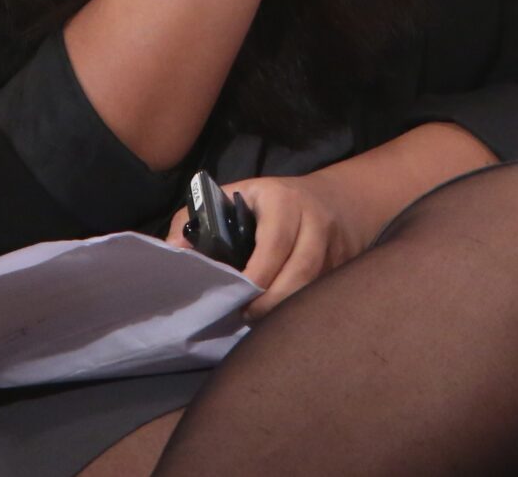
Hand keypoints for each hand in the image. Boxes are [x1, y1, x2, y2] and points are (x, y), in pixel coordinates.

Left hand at [164, 172, 368, 318]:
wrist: (338, 200)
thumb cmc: (270, 203)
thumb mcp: (234, 197)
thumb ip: (196, 220)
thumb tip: (171, 250)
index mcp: (282, 200)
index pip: (274, 243)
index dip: (257, 276)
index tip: (239, 297)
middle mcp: (314, 221)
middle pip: (301, 271)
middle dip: (272, 302)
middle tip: (246, 316)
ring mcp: (335, 246)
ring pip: (314, 287)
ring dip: (287, 310)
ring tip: (260, 321)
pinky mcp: (346, 268)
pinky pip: (324, 294)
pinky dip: (303, 310)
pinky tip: (283, 320)